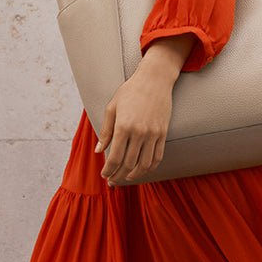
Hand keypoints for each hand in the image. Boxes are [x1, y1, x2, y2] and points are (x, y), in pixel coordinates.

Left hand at [96, 35, 193, 184]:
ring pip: (143, 164)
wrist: (154, 80)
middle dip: (118, 176)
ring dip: (133, 175)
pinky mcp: (163, 134)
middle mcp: (139, 133)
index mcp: (123, 127)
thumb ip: (106, 131)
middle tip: (112, 181)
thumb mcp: (112, 108)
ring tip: (125, 178)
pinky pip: (157, 157)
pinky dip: (149, 168)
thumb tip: (99, 151)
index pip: (114, 157)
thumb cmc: (130, 91)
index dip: (108, 170)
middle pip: (128, 164)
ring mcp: (153, 135)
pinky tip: (141, 170)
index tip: (104, 175)